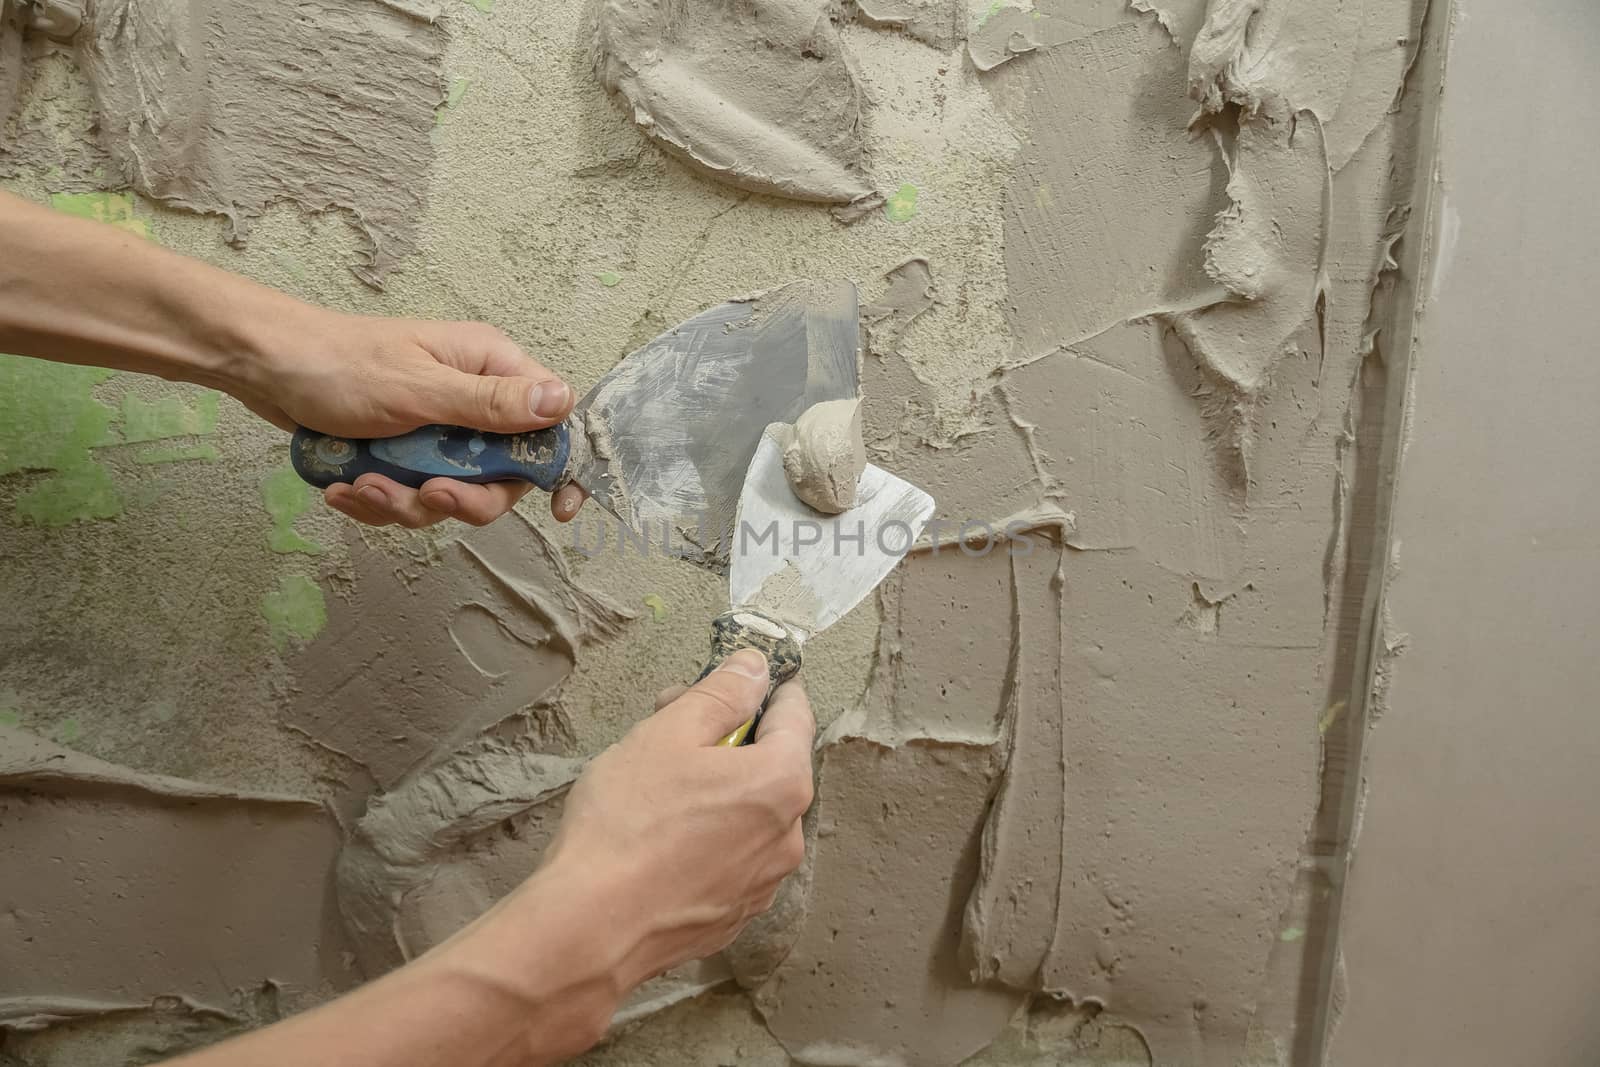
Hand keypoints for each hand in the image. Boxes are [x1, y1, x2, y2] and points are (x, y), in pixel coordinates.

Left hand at [239, 311, 587, 527]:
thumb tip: (561, 401)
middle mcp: (471, 400)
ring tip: (364, 485)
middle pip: (501, 474)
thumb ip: (491, 404)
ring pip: (452, 494)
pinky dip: (380, 500)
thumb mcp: (420, 388)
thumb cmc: (340, 363)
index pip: (549, 420)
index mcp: (488, 368)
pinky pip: (411, 497)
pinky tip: (346, 487)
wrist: (264, 369)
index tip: (559, 507)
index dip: (557, 465)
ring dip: (407, 502)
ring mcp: (436, 431)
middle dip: (462, 498)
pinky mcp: (403, 454)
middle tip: (428, 497)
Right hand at [536, 650, 815, 988]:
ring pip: (748, 814)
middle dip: (726, 737)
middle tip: (668, 723)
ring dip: (715, 788)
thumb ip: (721, 693)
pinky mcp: (731, 916)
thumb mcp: (669, 733)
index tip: (738, 674)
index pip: (795, 714)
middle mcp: (787, 837)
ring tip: (654, 784)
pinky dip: (706, 837)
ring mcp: (761, 883)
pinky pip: (730, 857)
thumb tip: (755, 667)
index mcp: (782, 784)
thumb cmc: (627, 824)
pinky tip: (658, 837)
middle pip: (769, 765)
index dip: (765, 686)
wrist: (590, 928)